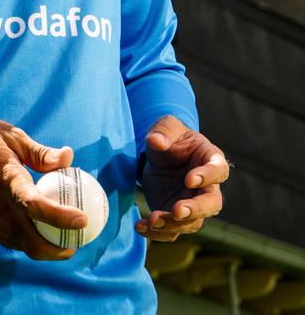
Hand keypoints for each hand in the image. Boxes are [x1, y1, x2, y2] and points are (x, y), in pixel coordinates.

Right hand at [0, 113, 87, 259]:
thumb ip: (40, 152)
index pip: (36, 206)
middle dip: (57, 249)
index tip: (83, 220)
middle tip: (75, 242)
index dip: (61, 217)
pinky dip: (25, 241)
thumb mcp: (10, 134)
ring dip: (43, 249)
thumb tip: (69, 156)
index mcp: (5, 178)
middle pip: (31, 240)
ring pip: (20, 245)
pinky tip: (35, 231)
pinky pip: (8, 240)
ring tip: (61, 240)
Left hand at [136, 114, 228, 241]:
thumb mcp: (166, 126)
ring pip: (192, 222)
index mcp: (211, 159)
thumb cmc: (170, 136)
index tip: (190, 179)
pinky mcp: (177, 216)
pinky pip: (172, 230)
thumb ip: (163, 131)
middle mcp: (208, 186)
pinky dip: (157, 232)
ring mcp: (193, 204)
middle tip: (177, 210)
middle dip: (196, 210)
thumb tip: (156, 141)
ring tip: (152, 219)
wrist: (160, 153)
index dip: (208, 176)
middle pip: (212, 204)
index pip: (218, 170)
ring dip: (173, 224)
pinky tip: (141, 227)